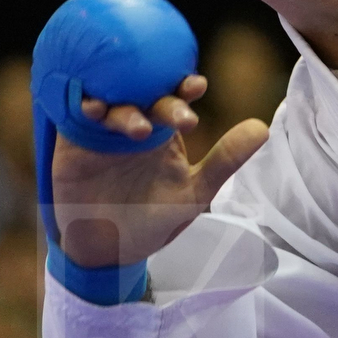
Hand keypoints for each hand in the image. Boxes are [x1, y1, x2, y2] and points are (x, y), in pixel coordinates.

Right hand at [53, 75, 266, 267]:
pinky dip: (83, 107)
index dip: (184, 87)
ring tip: (139, 129)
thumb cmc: (155, 220)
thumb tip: (263, 127)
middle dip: (160, 98)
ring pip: (112, 101)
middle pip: (144, 94)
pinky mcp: (75, 141)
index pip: (175, 97)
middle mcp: (135, 122)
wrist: (110, 251)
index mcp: (165, 130)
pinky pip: (75, 116)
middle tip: (177, 116)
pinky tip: (92, 109)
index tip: (197, 86)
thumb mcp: (194, 192)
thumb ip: (225, 160)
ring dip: (125, 108)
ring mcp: (104, 131)